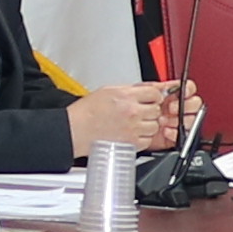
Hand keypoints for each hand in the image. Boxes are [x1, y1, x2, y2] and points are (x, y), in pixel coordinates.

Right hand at [64, 81, 181, 150]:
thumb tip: (148, 87)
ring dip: (148, 125)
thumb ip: (132, 89)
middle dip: (150, 110)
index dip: (154, 96)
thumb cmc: (87, 111)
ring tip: (135, 123)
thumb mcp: (109, 90)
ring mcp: (132, 129)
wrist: (76, 129)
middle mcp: (132, 112)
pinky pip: (148, 141)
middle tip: (140, 111)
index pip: (154, 93)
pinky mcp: (131, 144)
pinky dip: (143, 138)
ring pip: (154, 126)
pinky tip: (133, 133)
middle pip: (156, 110)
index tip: (151, 99)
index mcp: (126, 96)